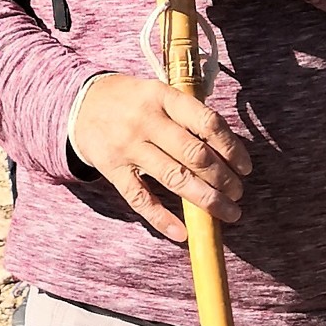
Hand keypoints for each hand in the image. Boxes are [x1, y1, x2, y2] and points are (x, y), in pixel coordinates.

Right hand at [70, 72, 251, 243]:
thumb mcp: (158, 92)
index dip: (232, 148)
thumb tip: (227, 152)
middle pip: (195, 155)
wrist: (80, 103)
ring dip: (207, 200)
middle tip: (238, 192)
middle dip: (224, 179)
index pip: (207, 123)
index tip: (245, 167)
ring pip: (175, 178)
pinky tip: (182, 233)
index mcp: (162, 97)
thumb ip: (187, 115)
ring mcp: (128, 146)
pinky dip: (163, 219)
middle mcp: (146, 120)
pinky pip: (141, 198)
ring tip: (228, 212)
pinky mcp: (113, 168)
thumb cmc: (131, 100)